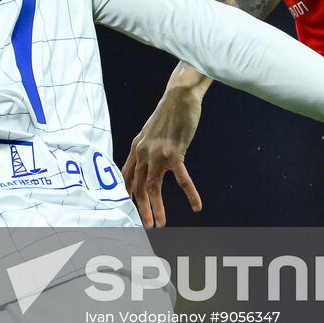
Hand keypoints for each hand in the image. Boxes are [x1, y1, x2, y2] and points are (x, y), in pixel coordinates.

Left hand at [123, 72, 207, 227]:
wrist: (179, 96)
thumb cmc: (168, 115)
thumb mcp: (149, 133)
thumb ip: (146, 149)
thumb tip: (146, 165)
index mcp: (136, 149)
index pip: (127, 178)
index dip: (128, 197)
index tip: (131, 212)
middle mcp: (142, 153)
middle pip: (138, 187)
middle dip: (142, 209)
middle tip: (147, 225)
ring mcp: (157, 153)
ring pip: (153, 187)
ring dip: (157, 208)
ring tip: (161, 223)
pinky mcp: (174, 152)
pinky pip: (181, 178)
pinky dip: (190, 193)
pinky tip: (196, 206)